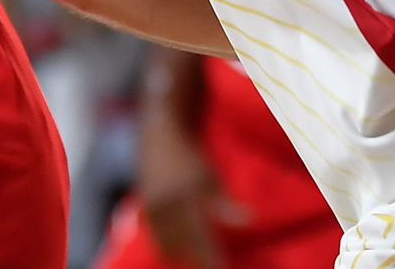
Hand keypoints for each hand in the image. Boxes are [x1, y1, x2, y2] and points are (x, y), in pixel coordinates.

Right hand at [138, 109, 239, 267]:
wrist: (158, 138)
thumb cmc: (189, 157)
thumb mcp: (210, 177)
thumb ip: (225, 203)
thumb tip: (251, 220)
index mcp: (183, 198)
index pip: (201, 239)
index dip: (212, 260)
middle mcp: (164, 206)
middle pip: (184, 246)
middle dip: (199, 259)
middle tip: (213, 265)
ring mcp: (151, 209)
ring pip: (166, 245)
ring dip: (183, 254)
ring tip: (198, 257)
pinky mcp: (143, 210)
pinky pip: (156, 238)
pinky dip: (169, 246)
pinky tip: (180, 250)